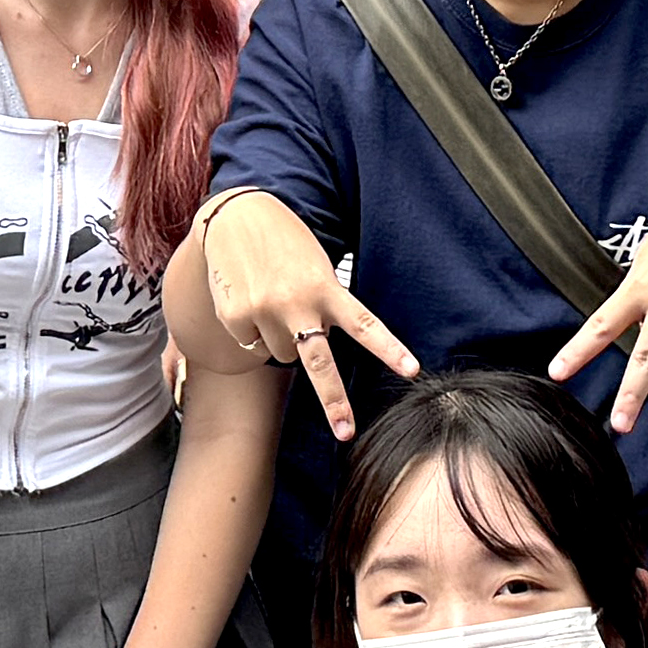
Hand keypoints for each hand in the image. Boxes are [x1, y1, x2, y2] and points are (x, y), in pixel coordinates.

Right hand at [198, 189, 416, 443]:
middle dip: (334, 401)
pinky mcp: (236, 316)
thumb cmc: (283, 241)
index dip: (389, 349)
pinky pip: (251, 344)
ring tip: (273, 301)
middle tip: (346, 431)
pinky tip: (249, 301)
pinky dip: (251, 332)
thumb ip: (321, 305)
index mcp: (324, 287)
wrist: (235, 215)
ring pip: (281, 354)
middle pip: (319, 364)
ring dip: (281, 338)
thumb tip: (309, 351)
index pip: (364, 324)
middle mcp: (296, 302)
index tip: (411, 371)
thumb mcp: (314, 266)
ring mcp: (263, 311)